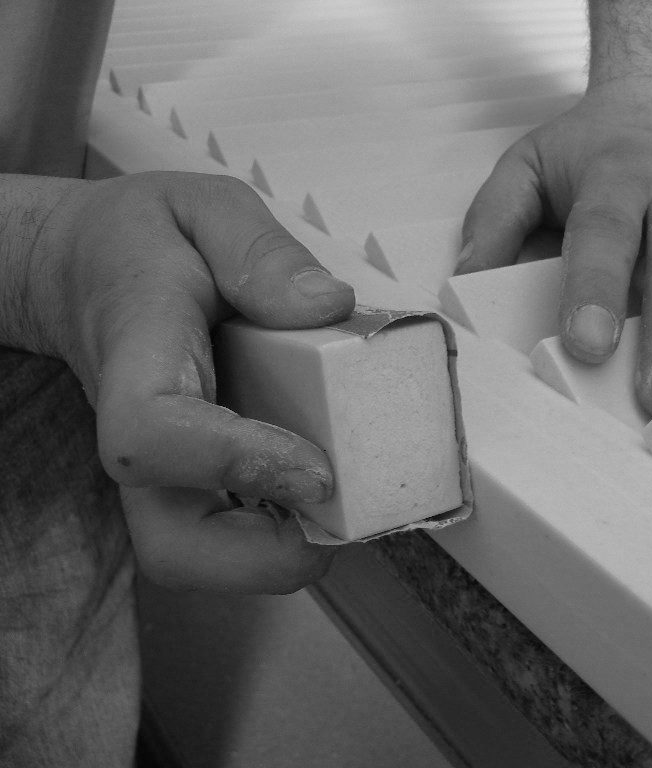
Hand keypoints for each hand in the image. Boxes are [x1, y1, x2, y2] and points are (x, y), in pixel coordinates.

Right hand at [35, 172, 354, 591]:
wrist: (78, 269)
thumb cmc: (139, 241)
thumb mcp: (203, 208)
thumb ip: (260, 249)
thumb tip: (328, 305)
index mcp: (137, 358)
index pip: (153, 435)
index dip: (231, 463)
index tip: (314, 466)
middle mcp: (140, 433)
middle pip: (171, 544)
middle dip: (263, 557)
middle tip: (342, 516)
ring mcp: (157, 469)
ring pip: (195, 557)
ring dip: (277, 555)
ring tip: (346, 507)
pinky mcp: (183, 480)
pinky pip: (223, 537)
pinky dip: (278, 535)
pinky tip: (329, 492)